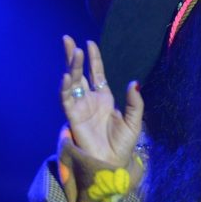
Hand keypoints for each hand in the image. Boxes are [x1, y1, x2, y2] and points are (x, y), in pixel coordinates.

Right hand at [60, 35, 143, 166]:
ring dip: (71, 68)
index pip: (96, 74)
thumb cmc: (123, 143)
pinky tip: (67, 76)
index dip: (93, 59)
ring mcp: (80, 107)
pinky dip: (65, 88)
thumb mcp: (134, 120)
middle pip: (79, 73)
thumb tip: (134, 83)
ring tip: (74, 53)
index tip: (90, 43)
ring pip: (72, 83)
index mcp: (104, 98)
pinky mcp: (73, 117)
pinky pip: (66, 100)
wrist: (113, 161)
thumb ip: (135, 102)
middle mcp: (90, 100)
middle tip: (68, 39)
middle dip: (74, 57)